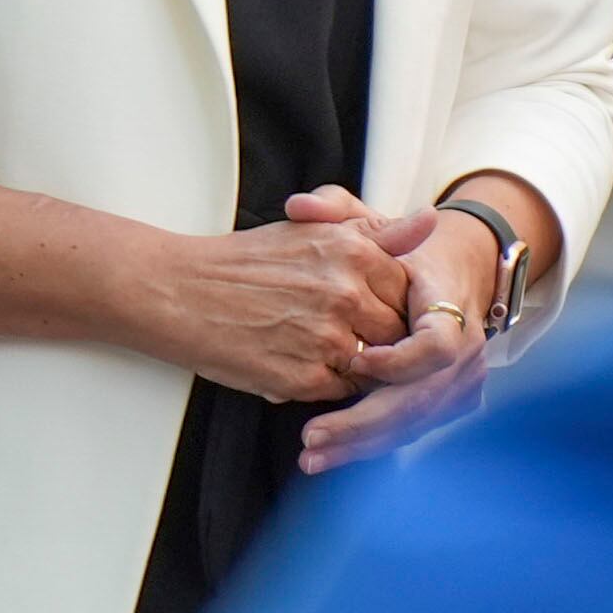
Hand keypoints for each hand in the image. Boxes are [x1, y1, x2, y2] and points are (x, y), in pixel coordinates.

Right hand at [151, 194, 414, 402]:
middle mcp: (345, 292)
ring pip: (373, 366)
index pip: (406, 291)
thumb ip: (380, 231)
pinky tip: (296, 359)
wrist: (180, 292)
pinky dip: (325, 383)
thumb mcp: (314, 230)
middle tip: (334, 327)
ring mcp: (327, 338)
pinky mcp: (305, 378)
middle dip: (375, 336)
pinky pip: (342, 393)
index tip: (362, 303)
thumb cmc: (244, 262)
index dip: (386, 302)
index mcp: (352, 250)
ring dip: (354, 363)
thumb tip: (431, 220)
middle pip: (396, 331)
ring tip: (313, 343)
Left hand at [291, 186, 497, 471]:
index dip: (399, 362)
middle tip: (313, 436)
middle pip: (422, 401)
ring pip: (414, 424)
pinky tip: (333, 457)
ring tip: (313, 456)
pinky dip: (372, 445)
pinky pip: (412, 430)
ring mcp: (463, 383)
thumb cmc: (406, 250)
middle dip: (366, 423)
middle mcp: (466, 352)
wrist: (455, 273)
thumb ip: (336, 209)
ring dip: (363, 444)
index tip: (356, 364)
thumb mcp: (373, 221)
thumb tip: (299, 207)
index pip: (436, 346)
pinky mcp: (450, 405)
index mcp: (450, 306)